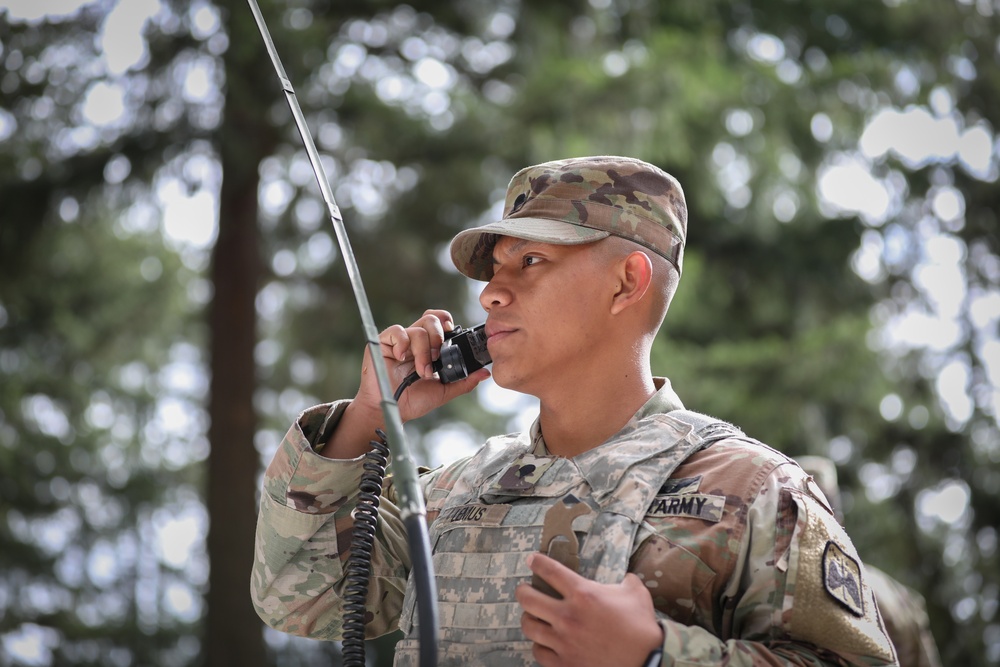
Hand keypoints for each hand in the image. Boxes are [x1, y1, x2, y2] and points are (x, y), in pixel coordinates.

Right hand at [354, 309, 489, 421]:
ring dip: (423, 351)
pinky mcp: (383, 343)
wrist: (392, 411)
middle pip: (431, 319)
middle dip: (438, 336)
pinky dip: (402, 343)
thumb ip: (464, 382)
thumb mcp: (443, 392)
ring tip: (421, 371)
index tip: (452, 333)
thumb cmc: (414, 401)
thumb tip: (485, 373)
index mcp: (430, 347)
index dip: (446, 322)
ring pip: (417, 328)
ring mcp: (399, 341)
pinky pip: (396, 331)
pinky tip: (402, 358)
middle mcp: (415, 341)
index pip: (440, 321)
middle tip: (437, 357)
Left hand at [516, 553, 663, 666]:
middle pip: (528, 598)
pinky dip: (540, 645)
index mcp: (583, 594)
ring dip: (529, 618)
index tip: (532, 560)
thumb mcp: (636, 594)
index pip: (550, 571)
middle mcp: (568, 616)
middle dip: (522, 591)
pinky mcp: (563, 663)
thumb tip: (626, 578)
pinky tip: (545, 642)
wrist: (646, 662)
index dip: (537, 562)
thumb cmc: (642, 628)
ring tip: (533, 616)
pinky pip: (538, 652)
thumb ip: (625, 581)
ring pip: (528, 626)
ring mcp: (563, 641)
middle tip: (524, 590)